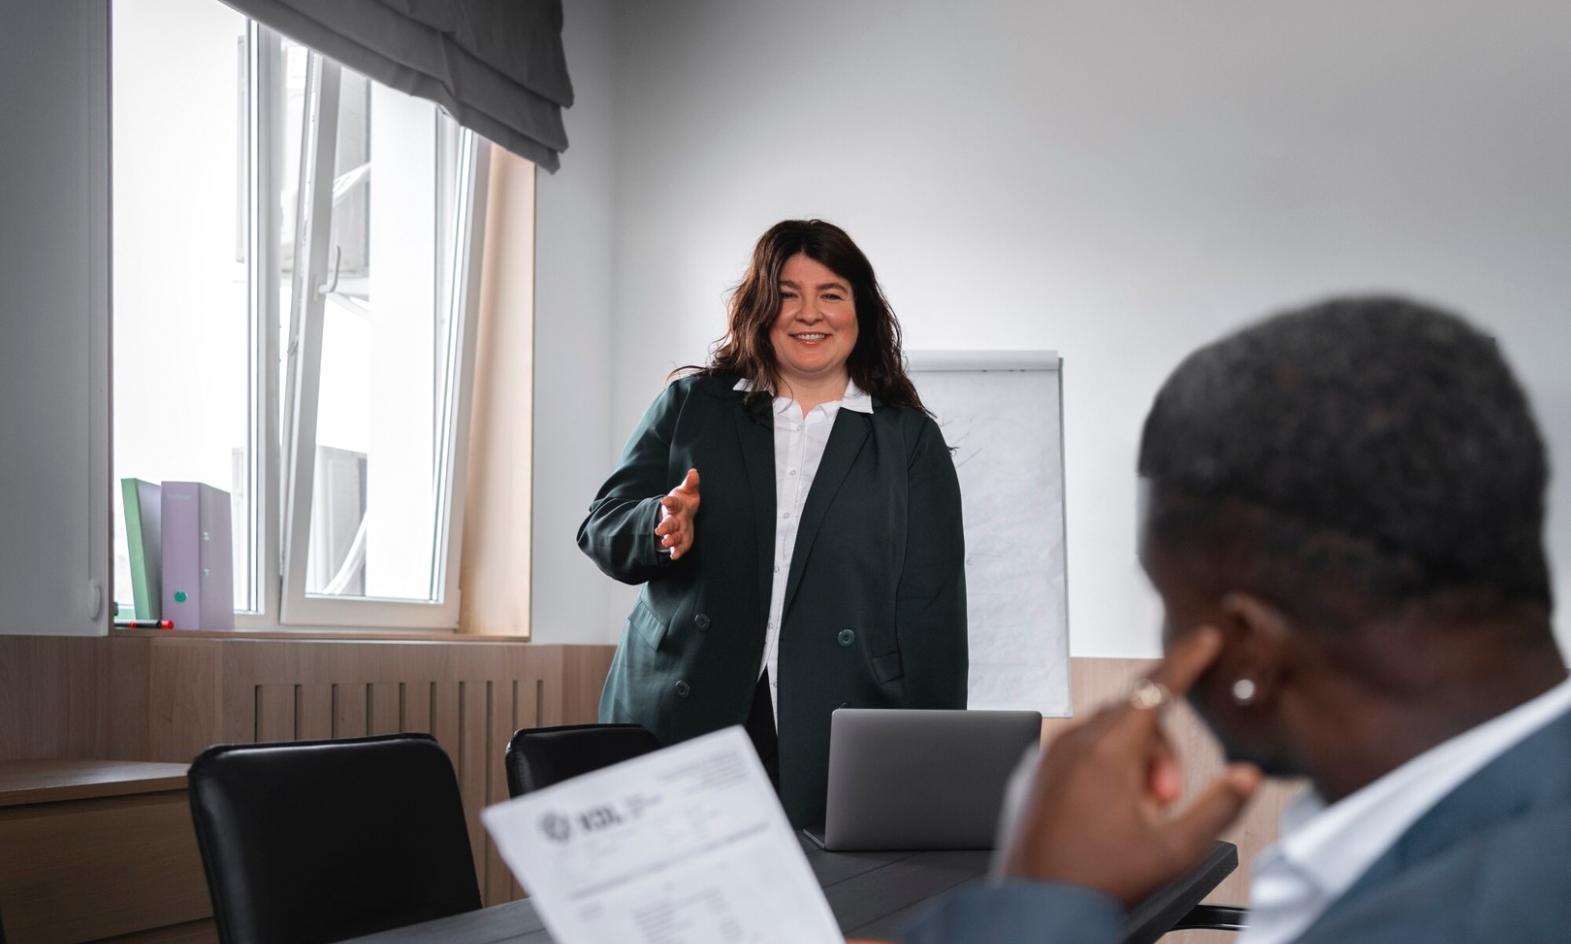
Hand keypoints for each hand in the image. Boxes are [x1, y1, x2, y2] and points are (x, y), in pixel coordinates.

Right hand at [655, 468, 700, 560]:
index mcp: (676, 506)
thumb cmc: (683, 502)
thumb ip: (691, 483)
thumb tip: (694, 472)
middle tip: (659, 530)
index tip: (665, 501)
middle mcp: (673, 519)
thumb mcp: (687, 491)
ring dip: (669, 539)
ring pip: (671, 536)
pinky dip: (676, 552)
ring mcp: (676, 531)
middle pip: (668, 522)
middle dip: (664, 526)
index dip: (669, 502)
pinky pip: (678, 547)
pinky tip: (675, 557)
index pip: (672, 503)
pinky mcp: (680, 541)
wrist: (679, 515)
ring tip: (666, 542)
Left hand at [1000, 627, 1260, 905]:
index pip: (1157, 688)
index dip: (1187, 660)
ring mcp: (1051, 756)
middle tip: (1167, 800)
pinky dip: (1107, 770)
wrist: (1038, 906)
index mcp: (1106, 751)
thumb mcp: (1173, 852)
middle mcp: (1073, 743)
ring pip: (1109, 733)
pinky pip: (1082, 750)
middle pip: (1136, 716)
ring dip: (1137, 762)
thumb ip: (1218, 808)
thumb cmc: (1096, 881)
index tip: (1205, 638)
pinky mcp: (1039, 772)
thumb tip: (1246, 777)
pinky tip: (1112, 813)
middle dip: (1164, 749)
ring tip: (1140, 814)